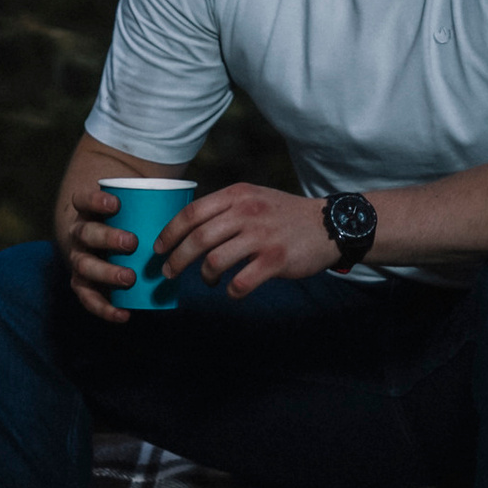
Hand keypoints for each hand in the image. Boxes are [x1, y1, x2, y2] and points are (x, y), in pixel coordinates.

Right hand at [60, 179, 138, 322]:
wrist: (103, 243)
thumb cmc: (126, 222)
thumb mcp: (132, 208)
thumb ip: (152, 204)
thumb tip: (187, 199)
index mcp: (88, 211)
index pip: (83, 200)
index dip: (95, 200)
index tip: (116, 203)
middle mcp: (79, 234)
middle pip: (85, 233)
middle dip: (107, 238)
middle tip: (132, 243)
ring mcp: (78, 259)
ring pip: (84, 266)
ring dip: (107, 273)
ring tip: (130, 278)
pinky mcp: (82, 284)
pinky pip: (88, 298)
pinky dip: (104, 308)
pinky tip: (123, 314)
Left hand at [154, 182, 334, 298]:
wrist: (329, 225)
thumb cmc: (284, 215)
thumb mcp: (254, 198)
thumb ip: (225, 209)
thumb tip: (188, 230)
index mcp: (237, 196)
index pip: (192, 213)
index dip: (169, 233)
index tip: (158, 248)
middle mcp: (247, 213)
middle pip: (198, 239)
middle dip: (176, 259)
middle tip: (167, 273)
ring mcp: (262, 236)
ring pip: (215, 261)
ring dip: (204, 276)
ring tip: (208, 280)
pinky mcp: (276, 260)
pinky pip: (241, 282)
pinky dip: (231, 291)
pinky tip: (232, 291)